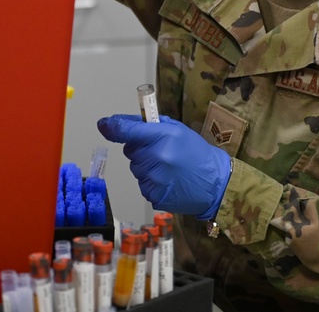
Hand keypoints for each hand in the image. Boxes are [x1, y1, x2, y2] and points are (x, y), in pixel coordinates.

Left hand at [97, 114, 230, 218]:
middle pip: (129, 150)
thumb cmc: (196, 153)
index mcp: (162, 137)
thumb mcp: (177, 130)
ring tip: (167, 167)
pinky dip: (151, 181)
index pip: (127, 131)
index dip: (112, 127)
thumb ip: (151, 125)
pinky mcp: (153, 195)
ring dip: (145, 165)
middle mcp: (155, 158)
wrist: (215, 183)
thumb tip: (124, 122)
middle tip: (160, 150)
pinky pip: (142, 183)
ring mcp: (153, 179)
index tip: (103, 124)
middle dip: (139, 148)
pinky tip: (167, 180)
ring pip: (135, 167)